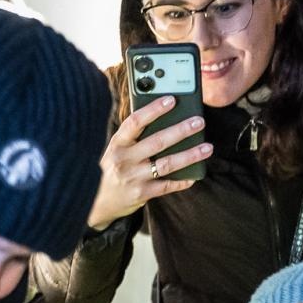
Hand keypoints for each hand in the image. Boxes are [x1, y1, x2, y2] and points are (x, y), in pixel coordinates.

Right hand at [87, 96, 212, 229]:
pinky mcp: (141, 194)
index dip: (154, 109)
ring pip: (166, 164)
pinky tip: (194, 175)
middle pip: (157, 142)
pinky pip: (167, 186)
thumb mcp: (115, 150)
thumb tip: (164, 121)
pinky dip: (182, 181)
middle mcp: (125, 159)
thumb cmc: (111, 170)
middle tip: (199, 122)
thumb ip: (133, 138)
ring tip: (207, 148)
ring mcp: (133, 177)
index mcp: (117, 143)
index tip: (171, 100)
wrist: (95, 203)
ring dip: (190, 155)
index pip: (135, 122)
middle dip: (181, 130)